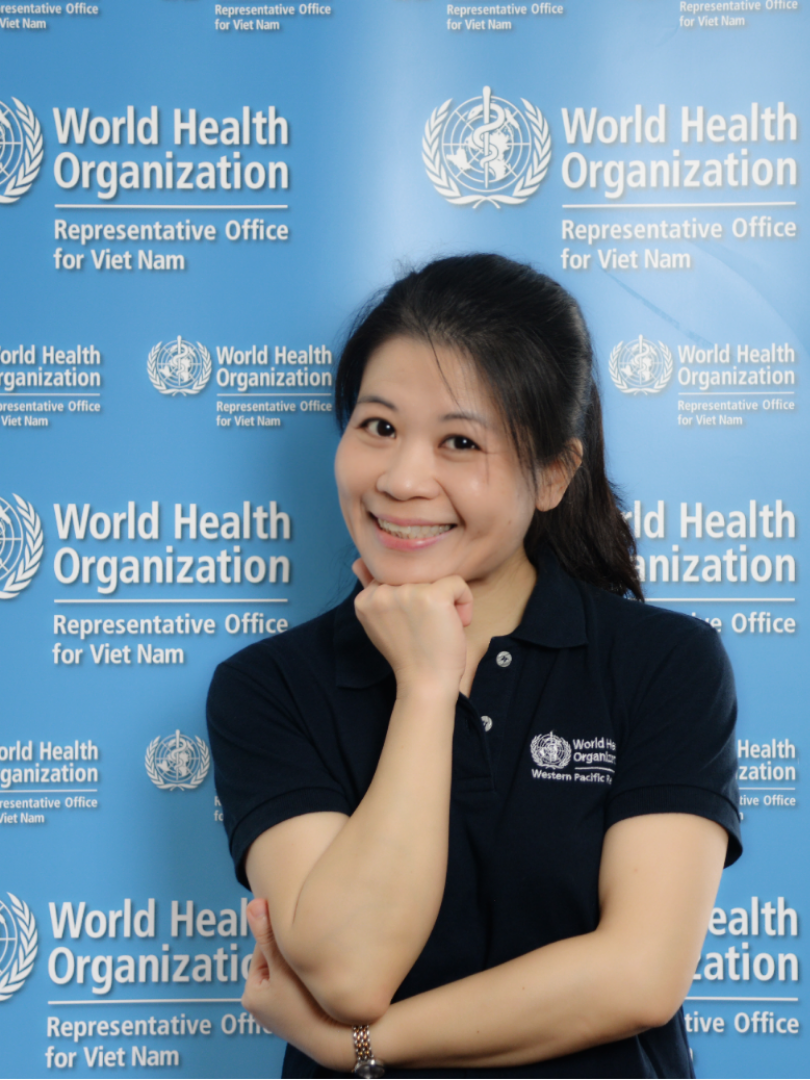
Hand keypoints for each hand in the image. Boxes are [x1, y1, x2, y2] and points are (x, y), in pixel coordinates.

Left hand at [242, 899, 353, 1071]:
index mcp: (250, 994)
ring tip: (317, 958)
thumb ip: (267, 935)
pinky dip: (308, 979)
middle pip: (276, 961)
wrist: (342, 1040)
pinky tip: (321, 974)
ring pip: (290, 973)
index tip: (300, 926)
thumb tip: (251, 904)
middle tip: (311, 943)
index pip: (263, 949)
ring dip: (301, 964)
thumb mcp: (284, 966)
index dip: (283, 936)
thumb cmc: (309, 1005)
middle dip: (292, 952)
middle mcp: (262, 1006)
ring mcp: (280, 1012)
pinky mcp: (298, 1016)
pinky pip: (299, 987)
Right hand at [352, 559, 472, 695]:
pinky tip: (455, 623)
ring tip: (437, 626)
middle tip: (424, 627)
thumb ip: (371, 589)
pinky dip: (464, 604)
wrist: (425, 682)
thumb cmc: (408, 652)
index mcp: (365, 599)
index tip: (409, 625)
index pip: (394, 578)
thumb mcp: (381, 620)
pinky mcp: (433, 595)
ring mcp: (406, 593)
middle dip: (425, 599)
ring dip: (444, 602)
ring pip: (436, 578)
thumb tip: (359, 562)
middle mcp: (381, 592)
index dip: (408, 600)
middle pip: (415, 576)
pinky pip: (458, 584)